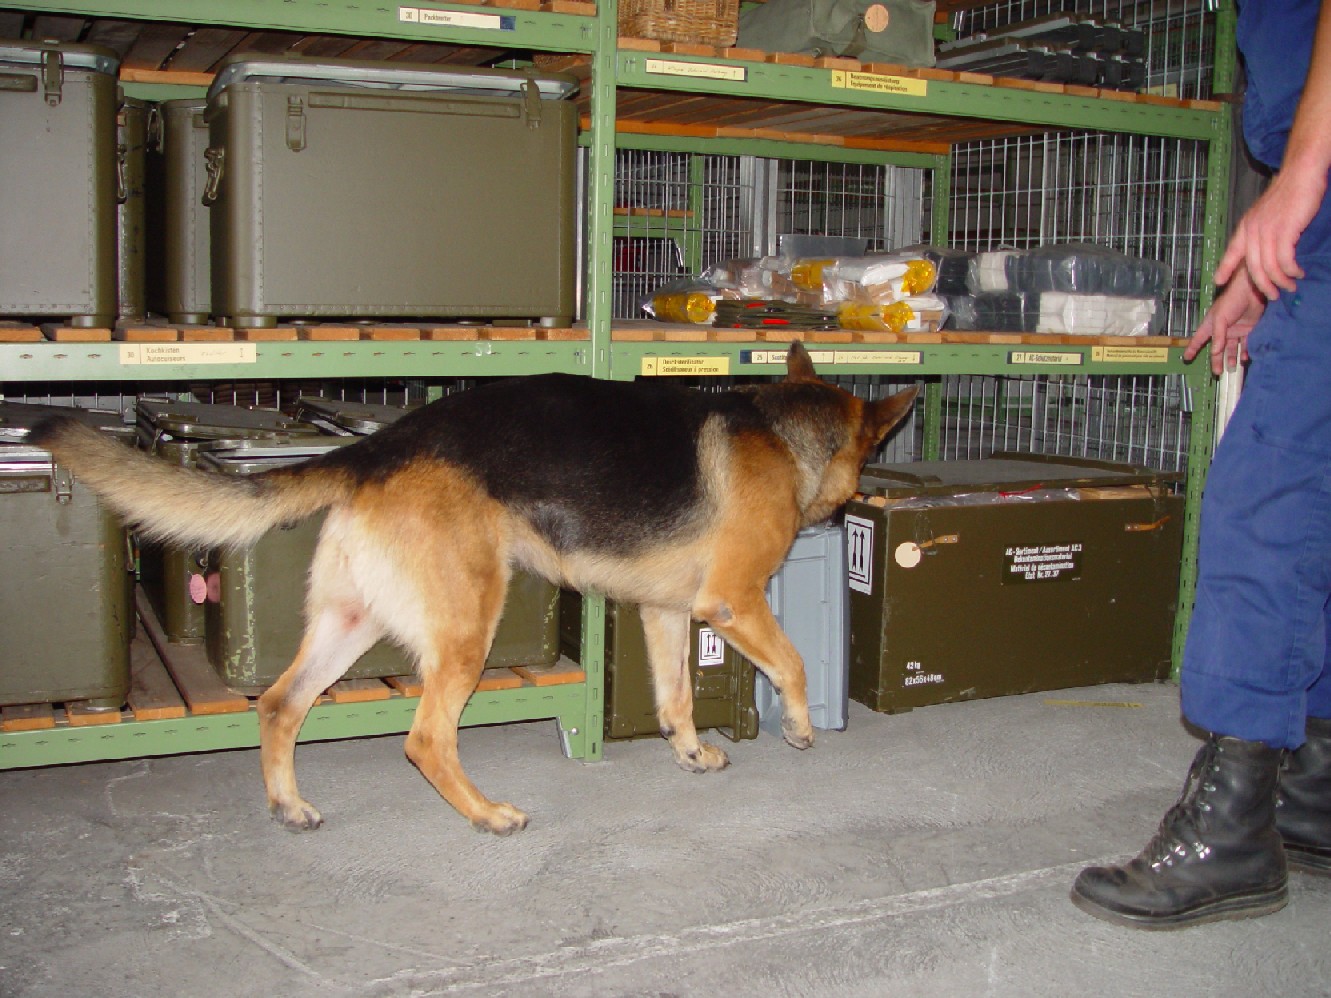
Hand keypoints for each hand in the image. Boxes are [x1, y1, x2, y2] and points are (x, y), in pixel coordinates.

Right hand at [1185, 266, 1266, 374]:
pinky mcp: (1248, 329)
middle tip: (1218, 372)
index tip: (1186, 358)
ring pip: (1231, 348)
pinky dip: (1244, 352)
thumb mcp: (1221, 318)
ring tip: (1232, 369)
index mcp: (1210, 325)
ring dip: (1231, 358)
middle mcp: (1221, 330)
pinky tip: (1244, 359)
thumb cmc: (1232, 300)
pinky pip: (1245, 344)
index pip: (1198, 339)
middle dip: (1216, 360)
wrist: (1252, 291)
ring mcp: (1235, 330)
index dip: (1192, 349)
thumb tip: (1214, 352)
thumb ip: (1218, 336)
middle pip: (1216, 348)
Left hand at [1214, 166, 1327, 298]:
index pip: (1231, 251)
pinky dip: (1291, 270)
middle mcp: (1252, 230)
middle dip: (1263, 286)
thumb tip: (1264, 246)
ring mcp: (1268, 230)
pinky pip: (1284, 260)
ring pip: (1269, 267)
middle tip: (1273, 296)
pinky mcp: (1285, 230)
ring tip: (1290, 286)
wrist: (1300, 173)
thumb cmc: (1288, 193)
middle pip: (1252, 268)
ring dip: (1280, 281)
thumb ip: (1261, 230)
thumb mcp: (1267, 213)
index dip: (1224, 267)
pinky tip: (1297, 272)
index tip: (1218, 281)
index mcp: (1246, 226)